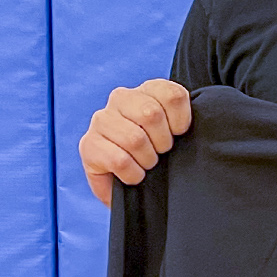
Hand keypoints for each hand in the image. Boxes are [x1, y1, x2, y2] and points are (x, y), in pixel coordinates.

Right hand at [80, 79, 192, 205]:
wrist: (132, 187)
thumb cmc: (157, 156)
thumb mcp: (175, 133)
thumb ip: (182, 119)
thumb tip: (188, 128)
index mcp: (146, 90)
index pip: (172, 95)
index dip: (181, 122)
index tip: (178, 135)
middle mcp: (120, 98)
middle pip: (151, 114)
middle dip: (162, 143)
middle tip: (160, 153)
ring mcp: (101, 120)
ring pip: (134, 139)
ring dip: (147, 160)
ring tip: (146, 165)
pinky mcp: (88, 145)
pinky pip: (119, 160)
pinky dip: (133, 174)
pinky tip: (133, 176)